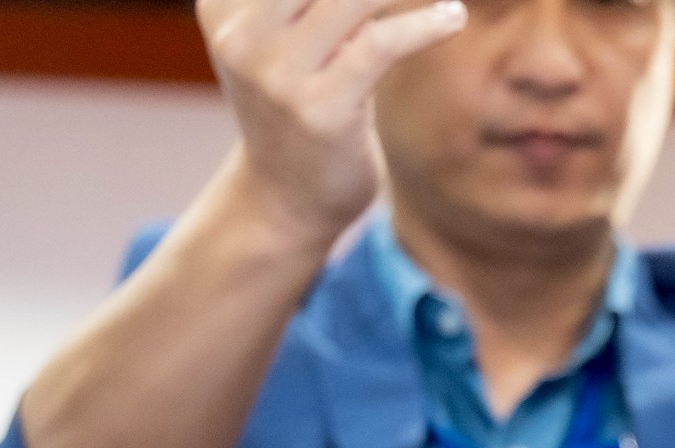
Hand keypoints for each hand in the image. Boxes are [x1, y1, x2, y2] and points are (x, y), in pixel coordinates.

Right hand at [196, 0, 467, 243]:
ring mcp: (276, 75)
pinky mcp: (320, 111)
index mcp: (222, 5)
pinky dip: (425, 24)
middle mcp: (240, 34)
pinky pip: (379, 44)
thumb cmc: (298, 106)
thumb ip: (315, 2)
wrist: (284, 200)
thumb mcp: (287, 38)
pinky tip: (451, 17)